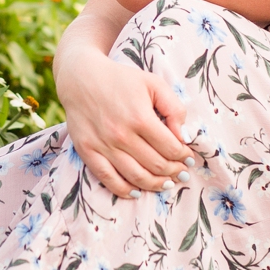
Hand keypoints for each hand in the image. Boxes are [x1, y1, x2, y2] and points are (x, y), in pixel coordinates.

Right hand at [57, 56, 194, 197]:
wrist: (81, 77)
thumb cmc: (121, 79)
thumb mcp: (154, 83)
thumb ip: (174, 108)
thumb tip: (183, 136)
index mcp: (141, 118)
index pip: (171, 148)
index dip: (184, 156)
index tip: (189, 157)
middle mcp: (122, 135)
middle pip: (156, 165)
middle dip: (174, 171)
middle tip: (182, 172)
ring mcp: (103, 146)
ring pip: (136, 177)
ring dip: (156, 184)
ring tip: (167, 183)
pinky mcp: (87, 151)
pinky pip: (108, 179)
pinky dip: (125, 190)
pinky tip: (137, 192)